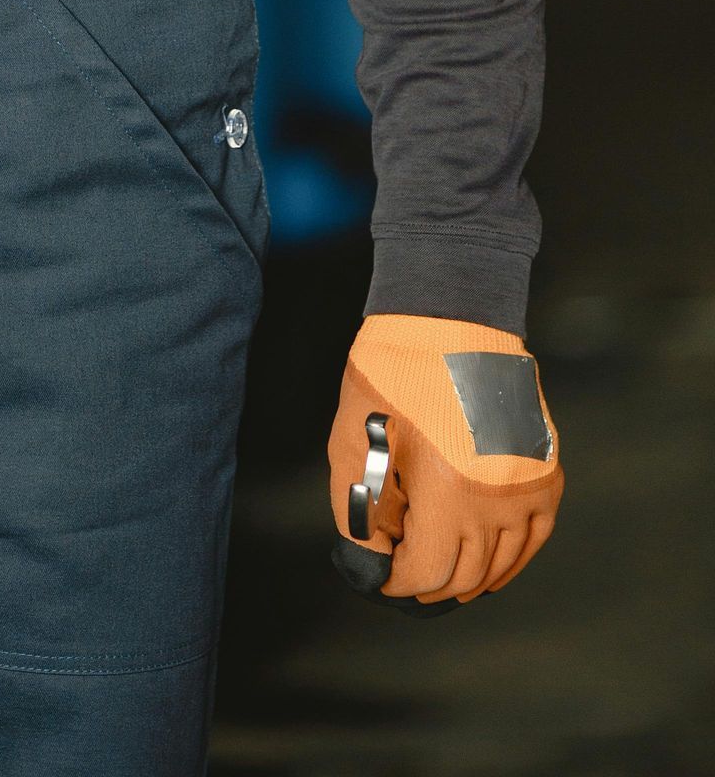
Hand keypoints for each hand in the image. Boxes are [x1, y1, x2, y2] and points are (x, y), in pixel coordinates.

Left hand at [328, 313, 562, 603]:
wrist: (449, 316)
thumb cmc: (393, 372)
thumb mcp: (352, 439)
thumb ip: (358, 511)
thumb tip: (375, 559)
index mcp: (447, 490)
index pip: (428, 571)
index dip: (399, 582)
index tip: (382, 576)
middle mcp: (495, 498)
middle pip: (465, 573)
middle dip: (430, 583)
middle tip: (406, 576)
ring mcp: (528, 486)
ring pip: (502, 563)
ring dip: (470, 578)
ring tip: (442, 578)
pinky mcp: (545, 472)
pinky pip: (535, 537)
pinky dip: (512, 559)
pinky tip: (490, 567)